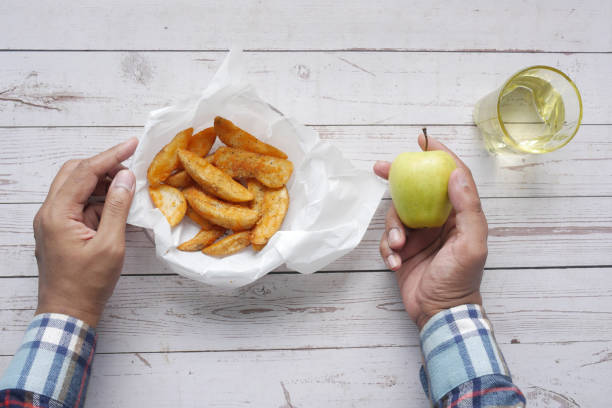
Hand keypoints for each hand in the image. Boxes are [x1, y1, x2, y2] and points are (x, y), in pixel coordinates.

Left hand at [33, 138, 138, 326]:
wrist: (67, 311)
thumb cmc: (88, 283)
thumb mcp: (110, 245)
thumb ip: (118, 208)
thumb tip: (126, 177)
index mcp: (57, 214)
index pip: (85, 172)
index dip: (111, 155)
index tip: (133, 144)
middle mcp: (49, 212)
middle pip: (75, 173)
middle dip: (104, 165)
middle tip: (131, 167)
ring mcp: (52, 221)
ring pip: (76, 187)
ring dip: (102, 183)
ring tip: (128, 187)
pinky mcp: (59, 229)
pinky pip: (78, 204)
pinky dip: (98, 199)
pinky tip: (117, 205)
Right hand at [374, 134, 487, 329]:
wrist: (439, 314)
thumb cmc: (461, 280)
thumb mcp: (471, 244)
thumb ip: (467, 208)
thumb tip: (455, 174)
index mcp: (458, 215)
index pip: (450, 177)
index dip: (438, 156)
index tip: (423, 140)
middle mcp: (438, 221)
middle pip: (416, 190)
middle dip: (398, 179)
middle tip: (380, 167)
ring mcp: (419, 235)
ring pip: (397, 216)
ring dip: (394, 230)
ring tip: (399, 248)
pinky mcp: (403, 251)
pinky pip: (388, 240)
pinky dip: (389, 249)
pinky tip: (396, 263)